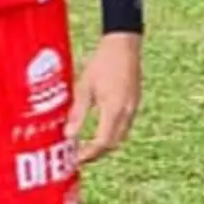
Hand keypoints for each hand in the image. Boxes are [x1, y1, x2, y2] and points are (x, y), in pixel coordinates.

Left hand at [65, 32, 141, 165]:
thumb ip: (78, 112)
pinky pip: (124, 126)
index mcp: (114, 108)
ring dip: (104, 145)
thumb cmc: (103, 61)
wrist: (124, 43)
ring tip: (86, 146)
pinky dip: (112, 134)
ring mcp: (133, 107)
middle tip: (79, 157)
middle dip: (96, 154)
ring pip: (120, 136)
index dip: (89, 154)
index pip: (103, 142)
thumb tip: (68, 135)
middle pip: (113, 144)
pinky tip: (99, 130)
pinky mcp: (134, 102)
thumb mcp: (85, 86)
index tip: (75, 160)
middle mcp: (127, 111)